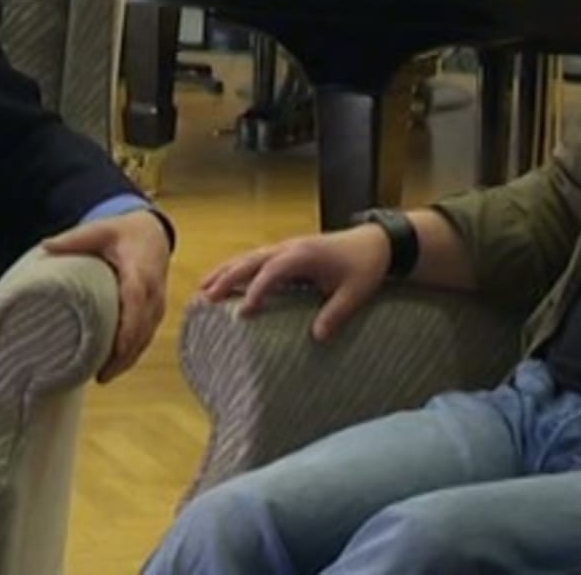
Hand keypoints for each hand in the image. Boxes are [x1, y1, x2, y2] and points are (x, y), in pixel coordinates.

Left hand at [42, 209, 170, 382]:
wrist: (154, 233)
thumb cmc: (126, 233)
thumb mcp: (101, 230)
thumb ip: (74, 240)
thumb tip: (44, 247)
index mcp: (140, 272)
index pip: (136, 304)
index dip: (127, 330)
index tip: (113, 352)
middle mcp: (153, 293)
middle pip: (142, 331)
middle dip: (124, 356)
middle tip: (99, 376)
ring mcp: (157, 305)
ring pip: (146, 339)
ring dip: (127, 360)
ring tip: (103, 377)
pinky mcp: (155, 312)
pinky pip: (146, 337)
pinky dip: (132, 354)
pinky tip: (115, 366)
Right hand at [198, 226, 389, 341]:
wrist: (376, 242)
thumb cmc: (365, 266)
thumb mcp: (354, 293)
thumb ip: (334, 314)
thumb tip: (316, 337)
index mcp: (305, 255)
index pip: (273, 271)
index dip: (256, 289)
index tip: (243, 310)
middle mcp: (291, 248)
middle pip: (252, 260)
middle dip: (228, 277)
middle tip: (207, 296)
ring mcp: (288, 247)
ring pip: (250, 257)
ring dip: (227, 270)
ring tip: (204, 287)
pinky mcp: (288, 251)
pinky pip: (258, 258)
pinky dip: (239, 267)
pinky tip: (227, 279)